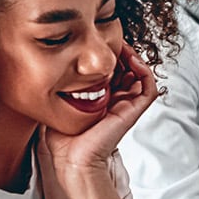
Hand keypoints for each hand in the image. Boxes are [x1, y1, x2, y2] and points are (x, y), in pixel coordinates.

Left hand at [46, 43, 156, 174]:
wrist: (72, 159)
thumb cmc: (63, 139)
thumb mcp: (58, 103)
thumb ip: (59, 86)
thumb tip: (50, 67)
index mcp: (101, 100)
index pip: (111, 71)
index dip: (108, 55)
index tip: (99, 42)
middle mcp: (116, 102)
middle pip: (127, 70)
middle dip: (121, 53)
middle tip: (112, 39)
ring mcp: (126, 106)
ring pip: (140, 75)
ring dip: (134, 57)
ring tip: (122, 46)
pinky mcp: (133, 112)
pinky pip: (149, 87)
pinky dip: (144, 70)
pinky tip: (130, 60)